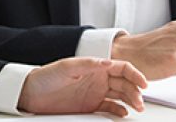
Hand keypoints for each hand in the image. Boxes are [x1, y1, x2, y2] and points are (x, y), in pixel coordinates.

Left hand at [18, 57, 146, 116]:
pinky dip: (119, 110)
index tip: (143, 84)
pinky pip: (111, 107)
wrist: (31, 94)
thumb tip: (107, 62)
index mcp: (95, 66)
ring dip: (131, 100)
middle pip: (125, 83)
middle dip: (135, 91)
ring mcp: (96, 92)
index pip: (122, 67)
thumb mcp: (67, 67)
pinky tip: (123, 113)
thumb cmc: (46, 76)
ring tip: (137, 108)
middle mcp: (98, 78)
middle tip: (139, 101)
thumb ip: (87, 64)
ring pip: (121, 95)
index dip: (135, 74)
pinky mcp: (91, 105)